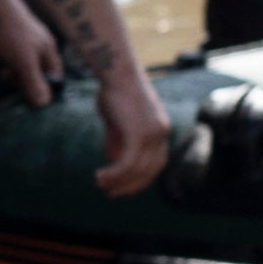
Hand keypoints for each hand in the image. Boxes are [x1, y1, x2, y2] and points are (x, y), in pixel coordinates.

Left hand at [0, 0, 63, 107]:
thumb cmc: (12, 33)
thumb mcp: (23, 62)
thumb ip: (33, 82)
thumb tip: (43, 104)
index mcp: (49, 51)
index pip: (55, 77)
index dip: (46, 90)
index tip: (32, 101)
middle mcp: (43, 45)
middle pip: (41, 72)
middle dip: (28, 82)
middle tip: (15, 88)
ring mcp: (30, 41)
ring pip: (27, 66)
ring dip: (17, 75)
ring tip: (5, 76)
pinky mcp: (16, 37)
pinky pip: (18, 58)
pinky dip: (11, 65)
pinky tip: (3, 67)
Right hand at [89, 61, 174, 199]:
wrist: (116, 70)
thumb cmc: (114, 89)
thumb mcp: (117, 119)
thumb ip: (118, 139)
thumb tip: (113, 160)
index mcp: (161, 129)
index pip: (156, 164)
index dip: (141, 179)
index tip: (124, 188)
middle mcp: (162, 133)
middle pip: (150, 171)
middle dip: (131, 186)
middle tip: (112, 194)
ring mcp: (153, 133)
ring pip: (137, 170)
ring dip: (118, 181)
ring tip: (101, 184)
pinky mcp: (139, 133)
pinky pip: (128, 163)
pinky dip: (114, 173)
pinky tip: (101, 176)